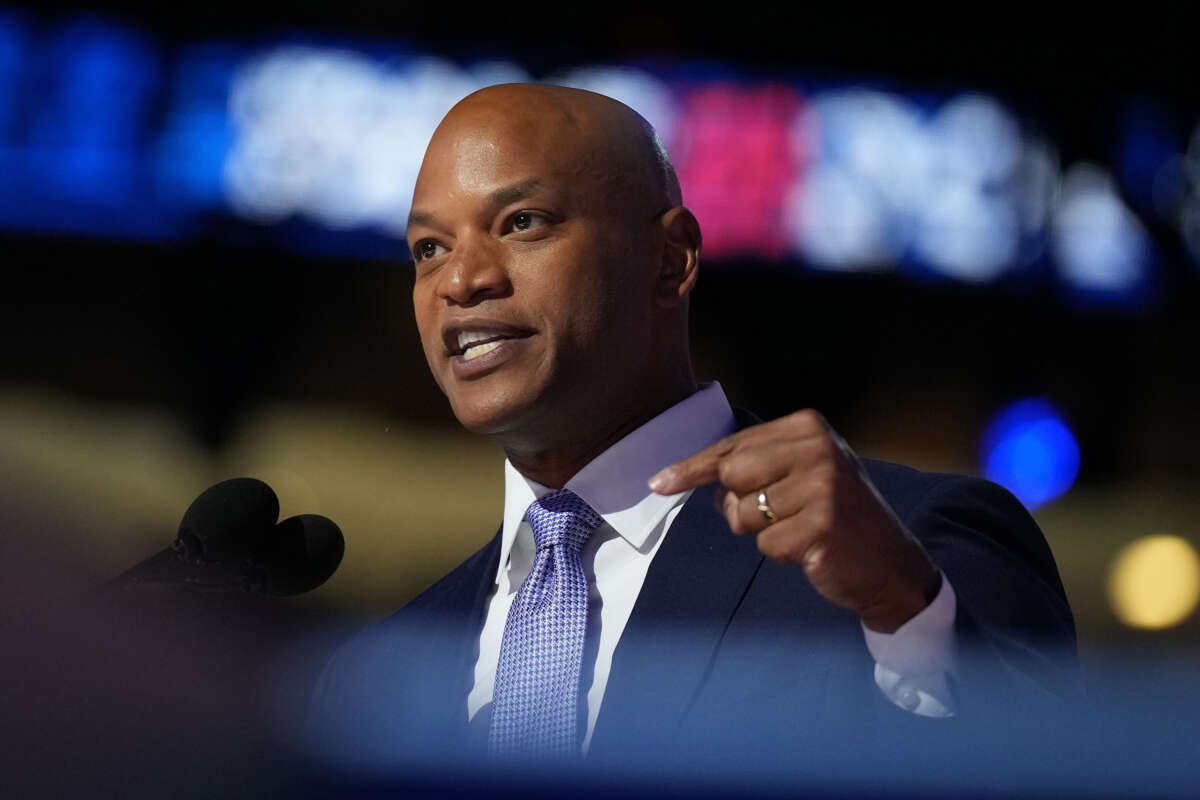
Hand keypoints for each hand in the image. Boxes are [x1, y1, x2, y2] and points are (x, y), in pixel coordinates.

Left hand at [648, 409, 940, 632]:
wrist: (890, 562)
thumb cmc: (834, 515)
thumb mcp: (799, 474)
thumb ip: (752, 466)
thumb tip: (679, 478)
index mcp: (808, 427)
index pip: (732, 445)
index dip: (692, 468)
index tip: (659, 483)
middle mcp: (817, 448)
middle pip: (731, 475)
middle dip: (741, 503)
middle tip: (779, 512)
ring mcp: (822, 486)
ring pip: (744, 515)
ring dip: (765, 532)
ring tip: (802, 529)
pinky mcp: (823, 525)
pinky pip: (767, 545)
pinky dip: (783, 553)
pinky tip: (813, 548)